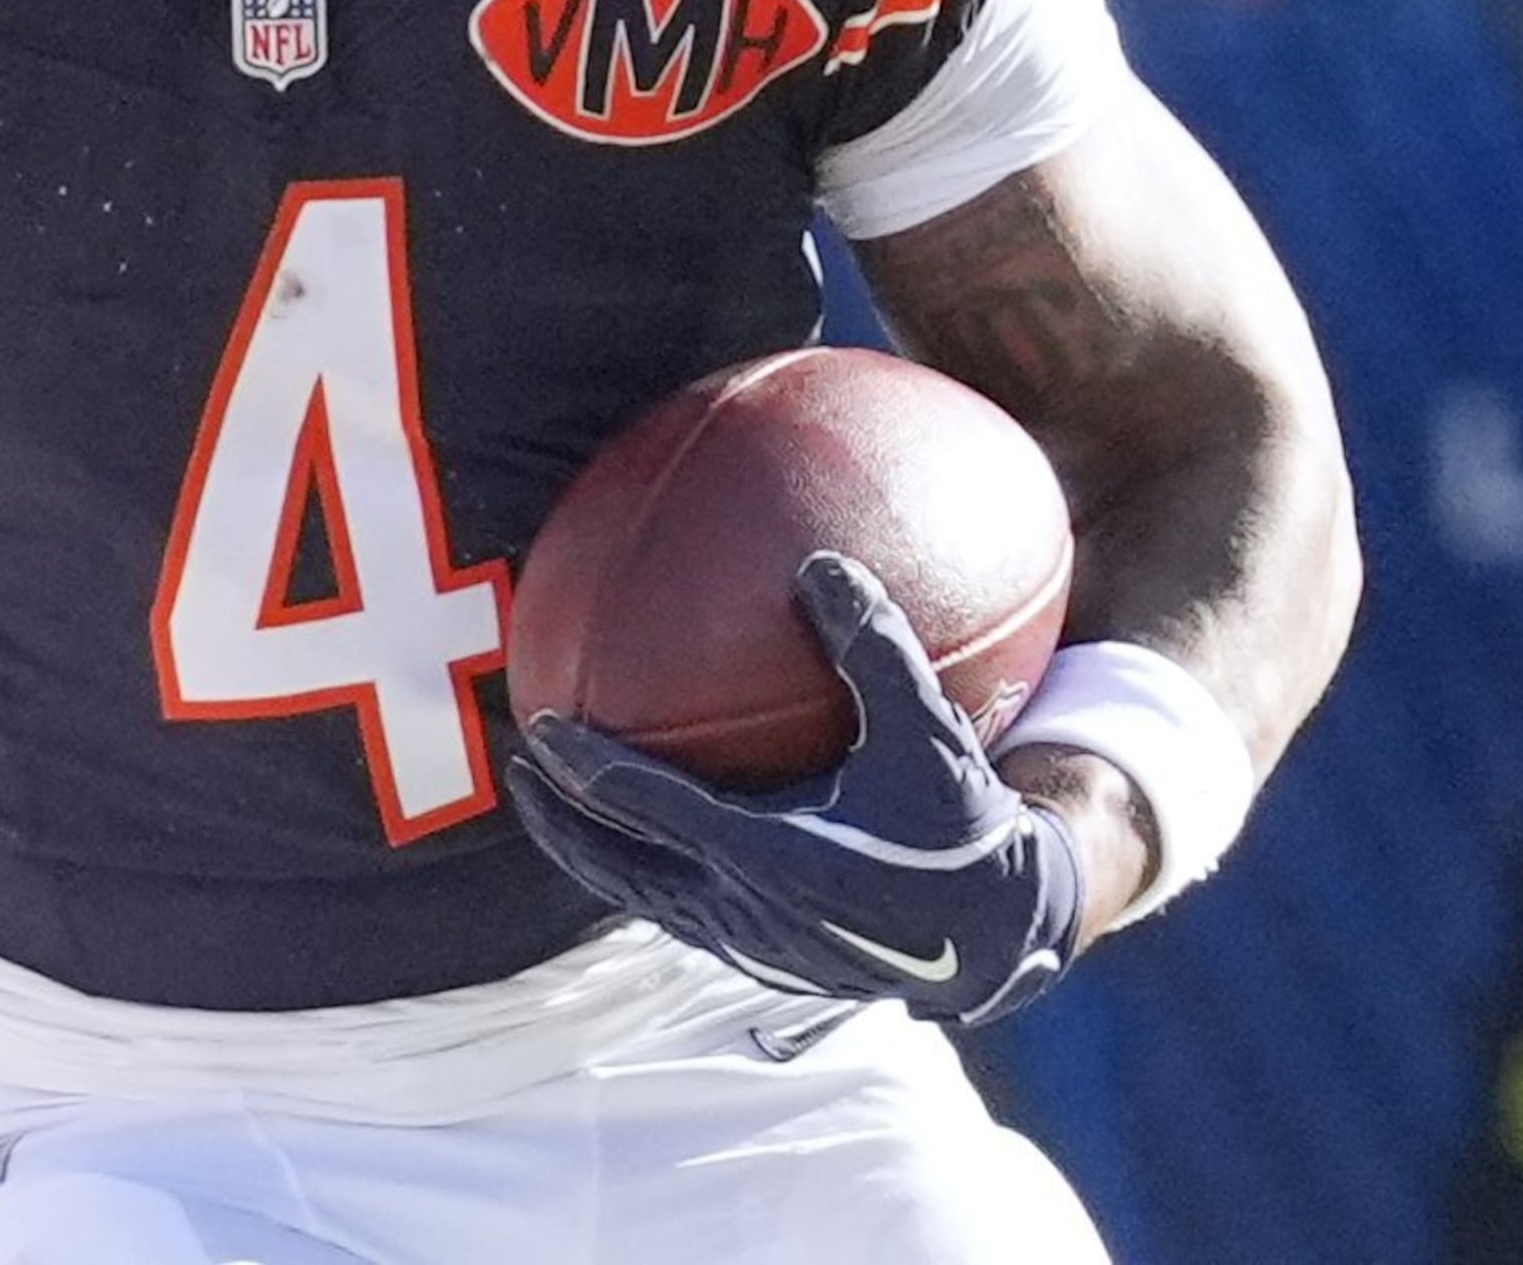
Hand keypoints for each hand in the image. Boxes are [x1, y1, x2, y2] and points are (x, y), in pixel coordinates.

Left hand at [508, 552, 1083, 1026]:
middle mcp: (745, 911)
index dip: (586, 770)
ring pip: (642, 898)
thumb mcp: (928, 737)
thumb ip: (875, 649)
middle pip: (617, 866)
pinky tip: (644, 837)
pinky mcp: (765, 959)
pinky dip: (642, 871)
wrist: (1001, 942)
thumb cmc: (966, 834)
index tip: (542, 726)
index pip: (650, 808)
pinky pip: (679, 911)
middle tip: (521, 767)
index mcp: (770, 858)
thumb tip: (823, 562)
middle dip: (560, 819)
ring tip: (557, 804)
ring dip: (592, 851)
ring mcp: (750, 944)